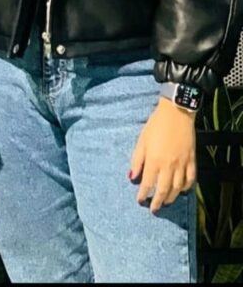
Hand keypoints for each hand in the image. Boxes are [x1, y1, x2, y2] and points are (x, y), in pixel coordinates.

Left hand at [130, 97, 196, 212]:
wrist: (176, 114)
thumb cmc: (155, 125)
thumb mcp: (142, 140)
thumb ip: (137, 160)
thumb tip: (132, 177)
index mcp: (154, 161)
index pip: (147, 184)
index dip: (143, 194)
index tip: (140, 201)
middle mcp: (168, 166)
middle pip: (163, 190)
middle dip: (158, 202)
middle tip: (154, 209)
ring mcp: (182, 164)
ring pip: (178, 188)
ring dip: (171, 198)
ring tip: (166, 202)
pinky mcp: (192, 161)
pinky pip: (190, 179)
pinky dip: (186, 187)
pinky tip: (182, 190)